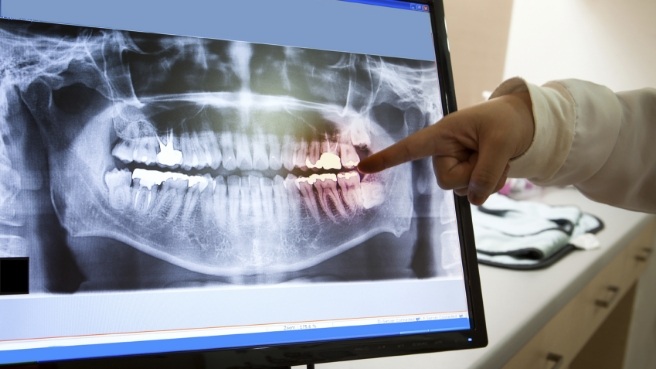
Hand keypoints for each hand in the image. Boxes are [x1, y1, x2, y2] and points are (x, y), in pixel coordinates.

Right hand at [357, 91, 534, 204]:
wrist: (523, 124)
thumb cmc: (506, 122)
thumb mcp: (502, 142)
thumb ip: (486, 172)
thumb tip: (474, 198)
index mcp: (442, 134)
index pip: (410, 148)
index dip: (387, 158)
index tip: (363, 167)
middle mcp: (443, 152)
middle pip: (448, 182)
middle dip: (474, 174)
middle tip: (492, 153)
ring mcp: (454, 166)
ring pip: (464, 190)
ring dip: (487, 179)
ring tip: (498, 156)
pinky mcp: (466, 176)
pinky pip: (475, 194)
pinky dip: (492, 183)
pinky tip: (499, 166)